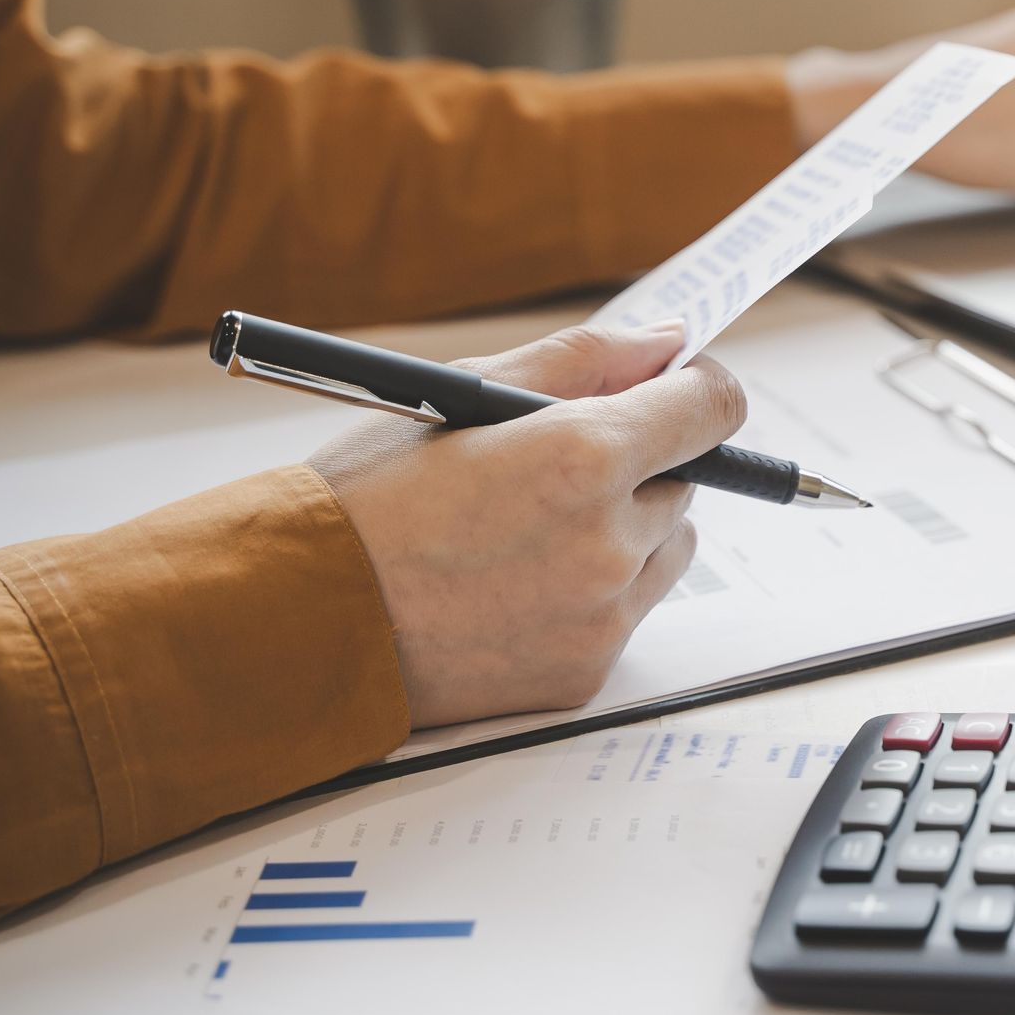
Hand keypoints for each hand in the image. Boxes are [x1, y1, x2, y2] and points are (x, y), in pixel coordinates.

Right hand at [307, 321, 746, 728]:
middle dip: (637, 466)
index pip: (712, 410)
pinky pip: (624, 614)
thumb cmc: (368, 497)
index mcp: (583, 456)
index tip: (675, 390)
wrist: (302, 618)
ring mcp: (602, 615)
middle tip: (547, 472)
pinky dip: (590, 596)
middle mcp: (608, 541)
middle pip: (685, 483)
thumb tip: (670, 343)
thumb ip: (585, 359)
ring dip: (623, 533)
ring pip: (665, 551)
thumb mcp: (466, 392)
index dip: (698, 391)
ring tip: (525, 533)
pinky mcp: (585, 671)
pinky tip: (512, 587)